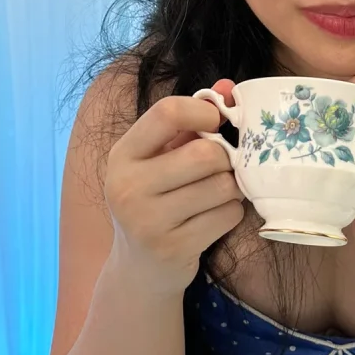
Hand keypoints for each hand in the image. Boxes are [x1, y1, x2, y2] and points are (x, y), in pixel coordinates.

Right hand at [104, 81, 243, 294]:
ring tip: (218, 191)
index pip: (167, 112)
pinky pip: (227, 215)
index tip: (215, 123)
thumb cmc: (155, 200)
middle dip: (225, 158)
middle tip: (222, 165)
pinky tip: (215, 216)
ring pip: (221, 186)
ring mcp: (148, 221)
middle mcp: (128, 186)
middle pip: (204, 154)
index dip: (203, 112)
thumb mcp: (160, 157)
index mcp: (122, 155)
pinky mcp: (173, 249)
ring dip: (232, 187)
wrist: (139, 268)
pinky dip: (231, 212)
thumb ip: (190, 120)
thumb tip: (228, 86)